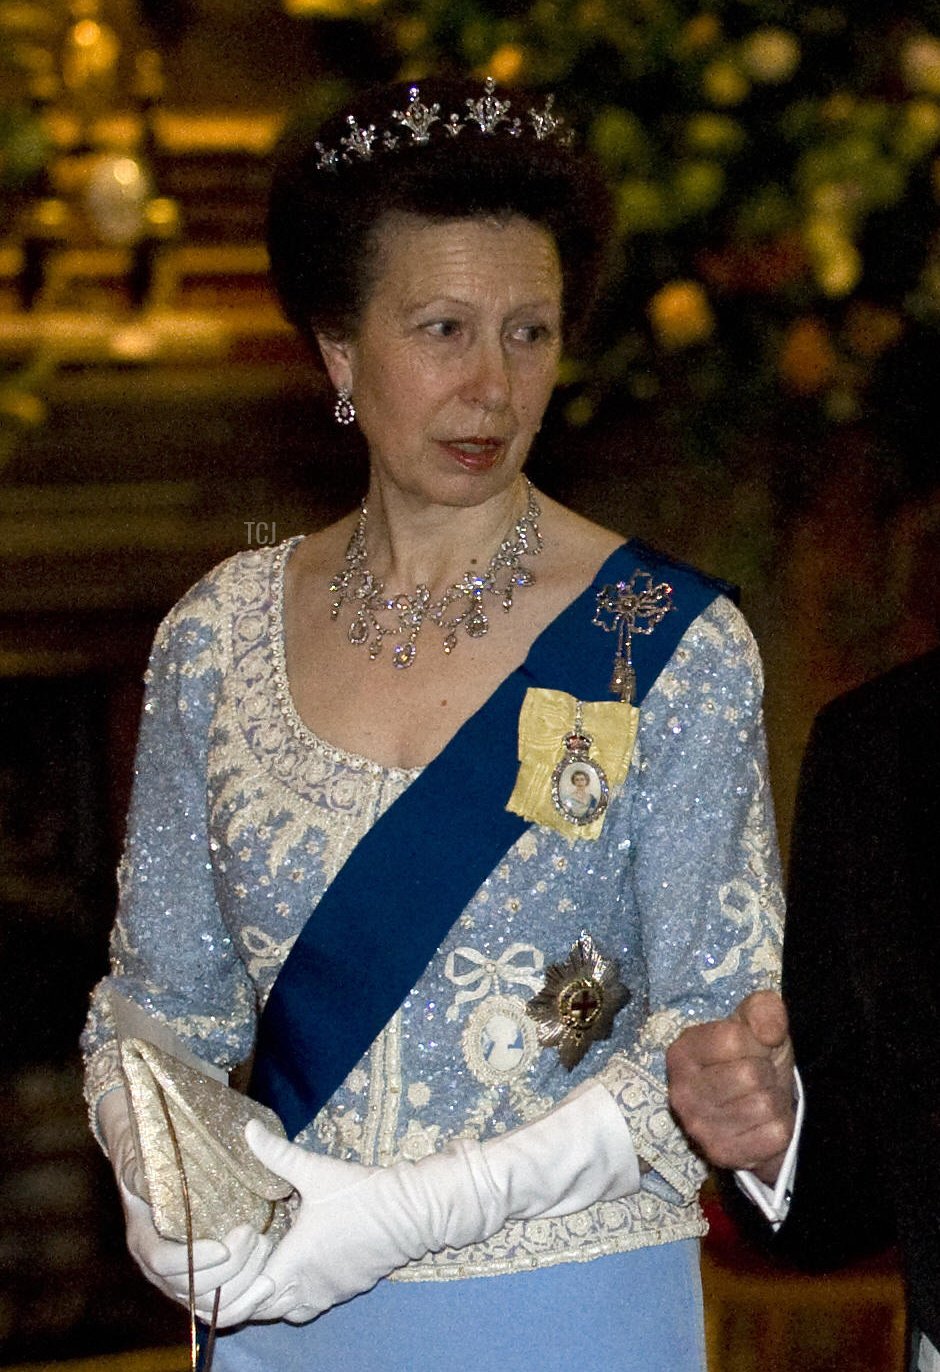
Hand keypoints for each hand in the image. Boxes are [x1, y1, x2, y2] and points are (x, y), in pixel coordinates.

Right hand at [99, 1087, 275, 1324]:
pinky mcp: (200, 1285)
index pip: (163, 1261)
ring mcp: (178, 1281)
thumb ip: (146, 1165)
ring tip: (265, 1249)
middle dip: (228, 1270)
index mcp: (143, 1238)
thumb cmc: (155, 1164)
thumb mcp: (144, 1160)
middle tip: (256, 1236)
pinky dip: (244, 1300)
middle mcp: (158, 1268)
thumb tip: (148, 1161)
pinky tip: (268, 1283)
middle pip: (191, 1287)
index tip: (225, 1247)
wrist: (157, 1175)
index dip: (193, 1259)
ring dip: (241, 1285)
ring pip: (208, 1302)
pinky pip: (219, 1307)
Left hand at [226, 1079, 638, 1324]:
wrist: (417, 1212)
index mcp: (289, 1268)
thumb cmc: (366, 1195)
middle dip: (230, 1287)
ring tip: (252, 1252)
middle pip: (246, 1312)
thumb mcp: (317, 1172)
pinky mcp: (337, 1292)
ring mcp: (321, 1297)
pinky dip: (282, 1288)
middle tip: (226, 1250)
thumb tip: (246, 1130)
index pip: (232, 1303)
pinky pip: (297, 1304)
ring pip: (273, 1310)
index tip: (215, 1249)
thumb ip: (276, 1154)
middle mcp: (301, 1293)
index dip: (213, 1284)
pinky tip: (284, 1253)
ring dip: (257, 1289)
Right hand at [666, 990, 795, 1184]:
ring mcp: (698, 1128)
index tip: (752, 1049)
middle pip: (749, 1074)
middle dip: (766, 1073)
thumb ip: (763, 1009)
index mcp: (681, 1053)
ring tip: (760, 1099)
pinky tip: (762, 1124)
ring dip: (774, 1100)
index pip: (731, 1039)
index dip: (756, 1041)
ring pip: (763, 1105)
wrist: (758, 1112)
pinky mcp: (722, 1155)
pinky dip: (779, 1127)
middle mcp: (681, 1092)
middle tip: (759, 1078)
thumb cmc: (752, 1060)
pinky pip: (774, 1134)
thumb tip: (769, 1032)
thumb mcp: (756, 1024)